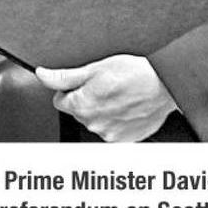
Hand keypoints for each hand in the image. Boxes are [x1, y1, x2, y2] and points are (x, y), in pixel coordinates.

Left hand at [35, 55, 176, 141]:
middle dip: (86, 99)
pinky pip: (112, 130)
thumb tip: (42, 75)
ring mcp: (110, 135)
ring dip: (102, 109)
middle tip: (105, 86)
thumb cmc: (133, 72)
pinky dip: (116, 120)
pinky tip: (127, 107)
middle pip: (77, 111)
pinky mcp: (125, 140)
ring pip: (95, 120)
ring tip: (119, 96)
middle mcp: (93, 124)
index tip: (85, 82)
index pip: (60, 101)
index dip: (70, 88)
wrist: (165, 84)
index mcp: (81, 106)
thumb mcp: (94, 67)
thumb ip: (64, 76)